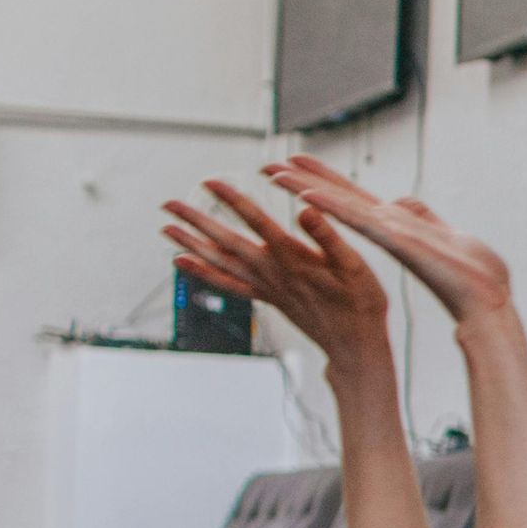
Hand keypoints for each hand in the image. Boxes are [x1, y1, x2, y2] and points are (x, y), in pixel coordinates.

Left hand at [162, 179, 388, 362]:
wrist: (356, 346)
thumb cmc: (361, 304)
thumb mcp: (354, 266)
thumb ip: (328, 237)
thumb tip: (306, 210)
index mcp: (294, 260)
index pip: (258, 224)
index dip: (234, 201)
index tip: (210, 182)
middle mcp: (273, 274)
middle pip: (227, 243)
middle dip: (197, 221)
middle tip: (168, 203)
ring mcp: (267, 288)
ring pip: (221, 264)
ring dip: (191, 245)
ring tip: (166, 228)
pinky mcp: (266, 298)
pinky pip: (227, 285)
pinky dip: (203, 273)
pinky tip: (183, 262)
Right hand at [262, 156, 511, 323]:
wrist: (489, 300)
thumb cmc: (474, 274)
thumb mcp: (444, 233)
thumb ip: (422, 216)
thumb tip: (403, 200)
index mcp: (397, 226)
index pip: (353, 198)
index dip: (324, 180)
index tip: (297, 163)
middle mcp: (387, 228)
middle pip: (337, 198)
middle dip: (302, 181)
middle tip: (267, 165)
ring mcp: (390, 234)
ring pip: (340, 206)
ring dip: (306, 189)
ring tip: (274, 173)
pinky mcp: (396, 240)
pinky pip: (358, 219)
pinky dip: (332, 207)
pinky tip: (308, 196)